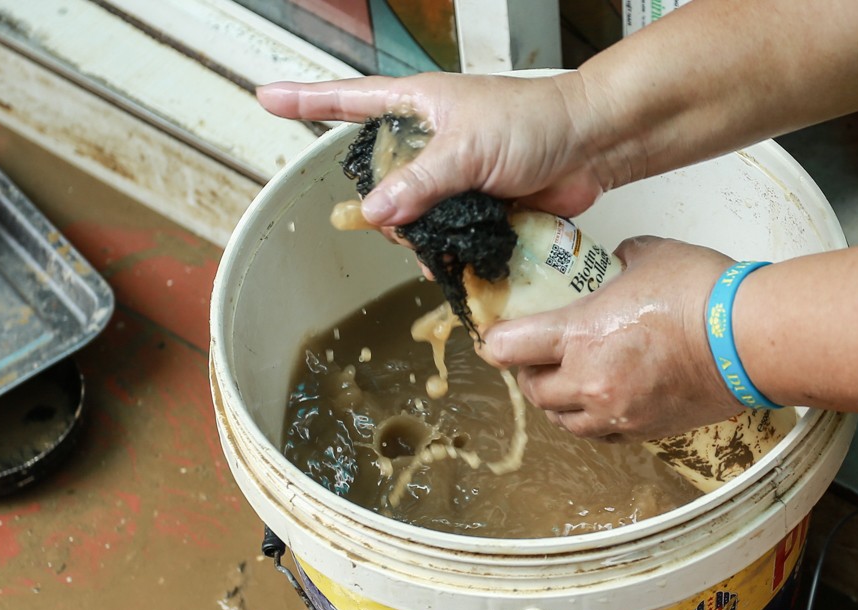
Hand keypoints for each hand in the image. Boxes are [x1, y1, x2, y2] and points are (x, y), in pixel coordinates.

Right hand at [256, 72, 612, 225]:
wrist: (590, 146)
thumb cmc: (535, 121)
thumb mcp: (468, 148)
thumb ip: (420, 182)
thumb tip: (376, 213)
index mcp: (419, 107)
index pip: (350, 101)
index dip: (307, 102)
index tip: (267, 99)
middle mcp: (431, 142)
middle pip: (380, 180)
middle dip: (383, 208)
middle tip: (401, 223)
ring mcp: (454, 178)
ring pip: (412, 217)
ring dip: (418, 239)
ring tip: (436, 246)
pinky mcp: (477, 208)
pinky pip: (446, 237)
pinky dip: (447, 253)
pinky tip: (455, 263)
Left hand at [478, 236, 743, 440]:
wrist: (750, 340)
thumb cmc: (703, 293)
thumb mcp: (648, 256)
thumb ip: (618, 261)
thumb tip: (616, 263)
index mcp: (579, 335)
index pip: (509, 347)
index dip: (496, 342)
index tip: (496, 336)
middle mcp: (589, 381)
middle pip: (532, 391)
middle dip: (529, 374)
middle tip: (537, 357)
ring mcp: (617, 411)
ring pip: (563, 421)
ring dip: (558, 402)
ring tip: (569, 382)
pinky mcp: (645, 430)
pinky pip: (602, 434)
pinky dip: (593, 420)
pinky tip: (604, 400)